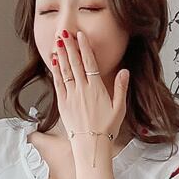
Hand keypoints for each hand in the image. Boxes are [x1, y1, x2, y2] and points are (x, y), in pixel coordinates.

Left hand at [50, 30, 129, 147]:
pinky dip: (56, 71)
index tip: (80, 35)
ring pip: (65, 71)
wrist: (91, 146)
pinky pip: (58, 84)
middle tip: (64, 32)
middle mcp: (82, 90)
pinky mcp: (63, 105)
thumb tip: (124, 71)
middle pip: (75, 63)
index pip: (90, 63)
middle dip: (69, 46)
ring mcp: (71, 97)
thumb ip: (121, 88)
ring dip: (61, 55)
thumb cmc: (106, 129)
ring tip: (57, 41)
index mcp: (97, 89)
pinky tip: (54, 62)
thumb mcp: (119, 108)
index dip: (84, 48)